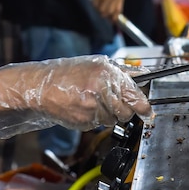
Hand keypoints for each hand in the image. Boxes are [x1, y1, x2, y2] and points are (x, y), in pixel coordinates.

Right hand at [0, 55, 152, 137]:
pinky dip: (95, 118)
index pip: (134, 95)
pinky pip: (98, 124)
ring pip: (113, 120)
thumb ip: (122, 72)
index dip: (144, 106)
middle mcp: (101, 91)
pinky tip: (84, 108)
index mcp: (107, 75)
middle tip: (112, 102)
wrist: (40, 86)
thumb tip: (144, 75)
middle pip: (126, 112)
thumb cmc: (68, 74)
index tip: (148, 112)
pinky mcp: (84, 121)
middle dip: (124, 110)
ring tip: (93, 101)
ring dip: (108, 114)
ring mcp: (92, 108)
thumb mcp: (97, 65)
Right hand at [87, 0, 123, 21]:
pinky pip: (96, 5)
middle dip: (104, 14)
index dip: (114, 18)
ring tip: (96, 1)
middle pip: (110, 12)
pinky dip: (93, 3)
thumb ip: (112, 5)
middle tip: (99, 10)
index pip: (118, 11)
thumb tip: (112, 20)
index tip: (111, 21)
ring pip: (102, 9)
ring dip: (97, 8)